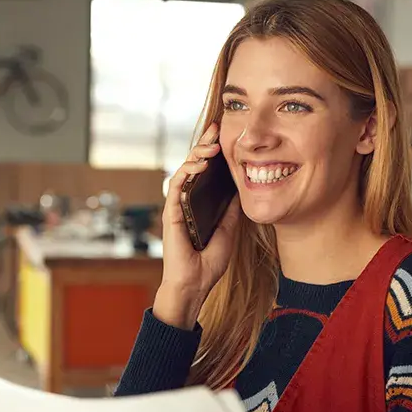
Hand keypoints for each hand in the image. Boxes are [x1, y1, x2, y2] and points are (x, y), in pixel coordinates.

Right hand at [153, 123, 241, 329]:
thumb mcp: (229, 229)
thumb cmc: (209, 261)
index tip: (223, 134)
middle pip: (193, 165)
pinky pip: (176, 186)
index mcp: (200, 203)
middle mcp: (186, 200)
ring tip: (211, 146)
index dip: (212, 152)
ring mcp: (177, 205)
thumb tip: (241, 186)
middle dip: (203, 145)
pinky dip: (186, 172)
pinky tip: (199, 165)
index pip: (205, 171)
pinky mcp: (171, 213)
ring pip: (183, 171)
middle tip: (215, 128)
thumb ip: (230, 208)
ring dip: (196, 155)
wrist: (196, 284)